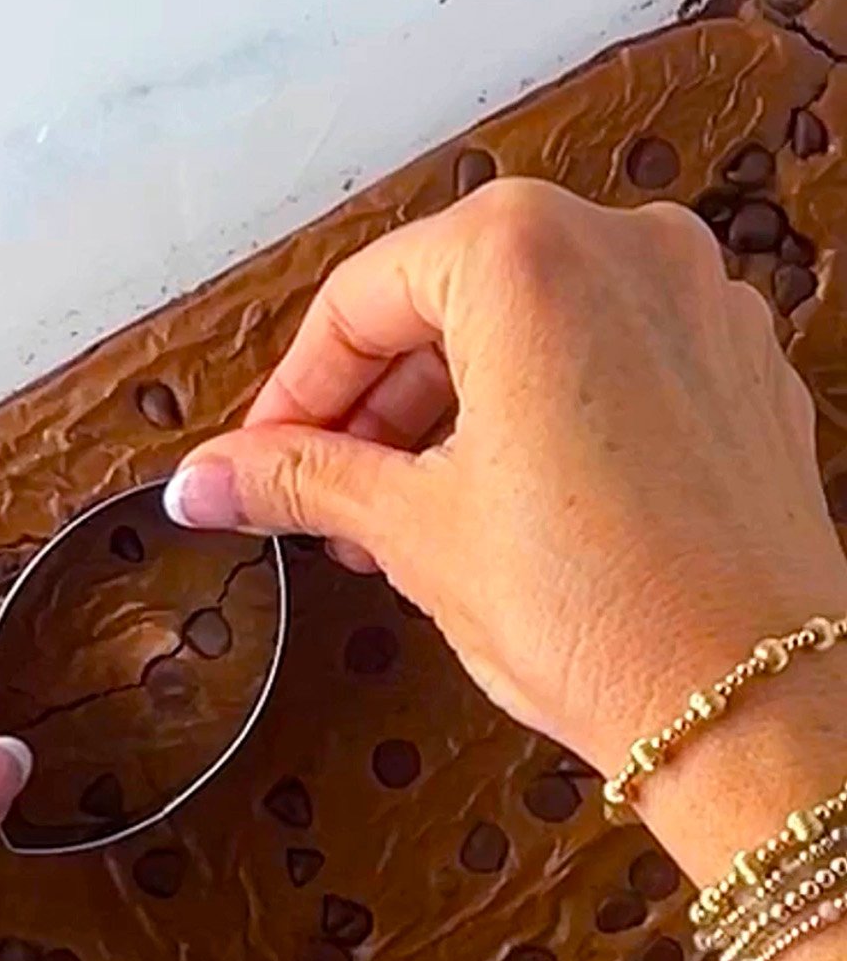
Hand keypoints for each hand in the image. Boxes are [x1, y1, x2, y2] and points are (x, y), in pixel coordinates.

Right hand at [162, 178, 846, 778]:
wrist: (751, 710)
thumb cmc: (608, 617)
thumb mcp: (417, 533)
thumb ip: (300, 479)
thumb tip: (209, 478)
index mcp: (533, 257)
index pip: (361, 299)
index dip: (293, 389)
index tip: (260, 454)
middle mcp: (630, 250)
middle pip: (448, 301)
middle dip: (373, 404)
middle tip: (324, 491)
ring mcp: (701, 306)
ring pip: (531, 330)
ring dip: (450, 412)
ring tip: (404, 514)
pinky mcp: (741, 371)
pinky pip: (609, 363)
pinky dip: (541, 414)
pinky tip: (503, 502)